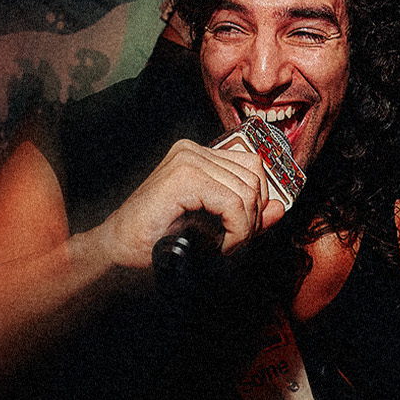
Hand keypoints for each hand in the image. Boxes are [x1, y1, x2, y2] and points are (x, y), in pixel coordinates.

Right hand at [86, 139, 282, 270]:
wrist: (119, 248)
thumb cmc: (159, 237)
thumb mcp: (215, 225)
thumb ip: (247, 215)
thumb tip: (279, 208)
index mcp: (199, 155)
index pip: (253, 166)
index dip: (258, 202)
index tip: (243, 229)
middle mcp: (193, 151)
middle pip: (254, 178)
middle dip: (252, 217)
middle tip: (232, 241)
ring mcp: (187, 160)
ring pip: (247, 192)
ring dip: (243, 228)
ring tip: (222, 244)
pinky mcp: (184, 178)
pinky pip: (233, 203)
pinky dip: (234, 231)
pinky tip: (219, 245)